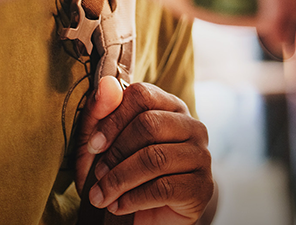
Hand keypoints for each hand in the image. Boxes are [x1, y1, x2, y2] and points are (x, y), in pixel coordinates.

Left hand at [75, 77, 213, 224]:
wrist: (153, 215)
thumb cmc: (127, 172)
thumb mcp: (104, 144)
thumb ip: (101, 114)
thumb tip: (106, 84)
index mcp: (171, 107)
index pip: (143, 95)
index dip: (113, 119)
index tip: (94, 145)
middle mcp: (193, 127)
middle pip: (149, 124)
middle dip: (115, 153)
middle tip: (97, 175)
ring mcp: (202, 156)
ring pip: (154, 158)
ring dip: (119, 180)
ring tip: (101, 196)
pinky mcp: (202, 187)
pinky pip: (163, 188)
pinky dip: (132, 199)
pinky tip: (119, 206)